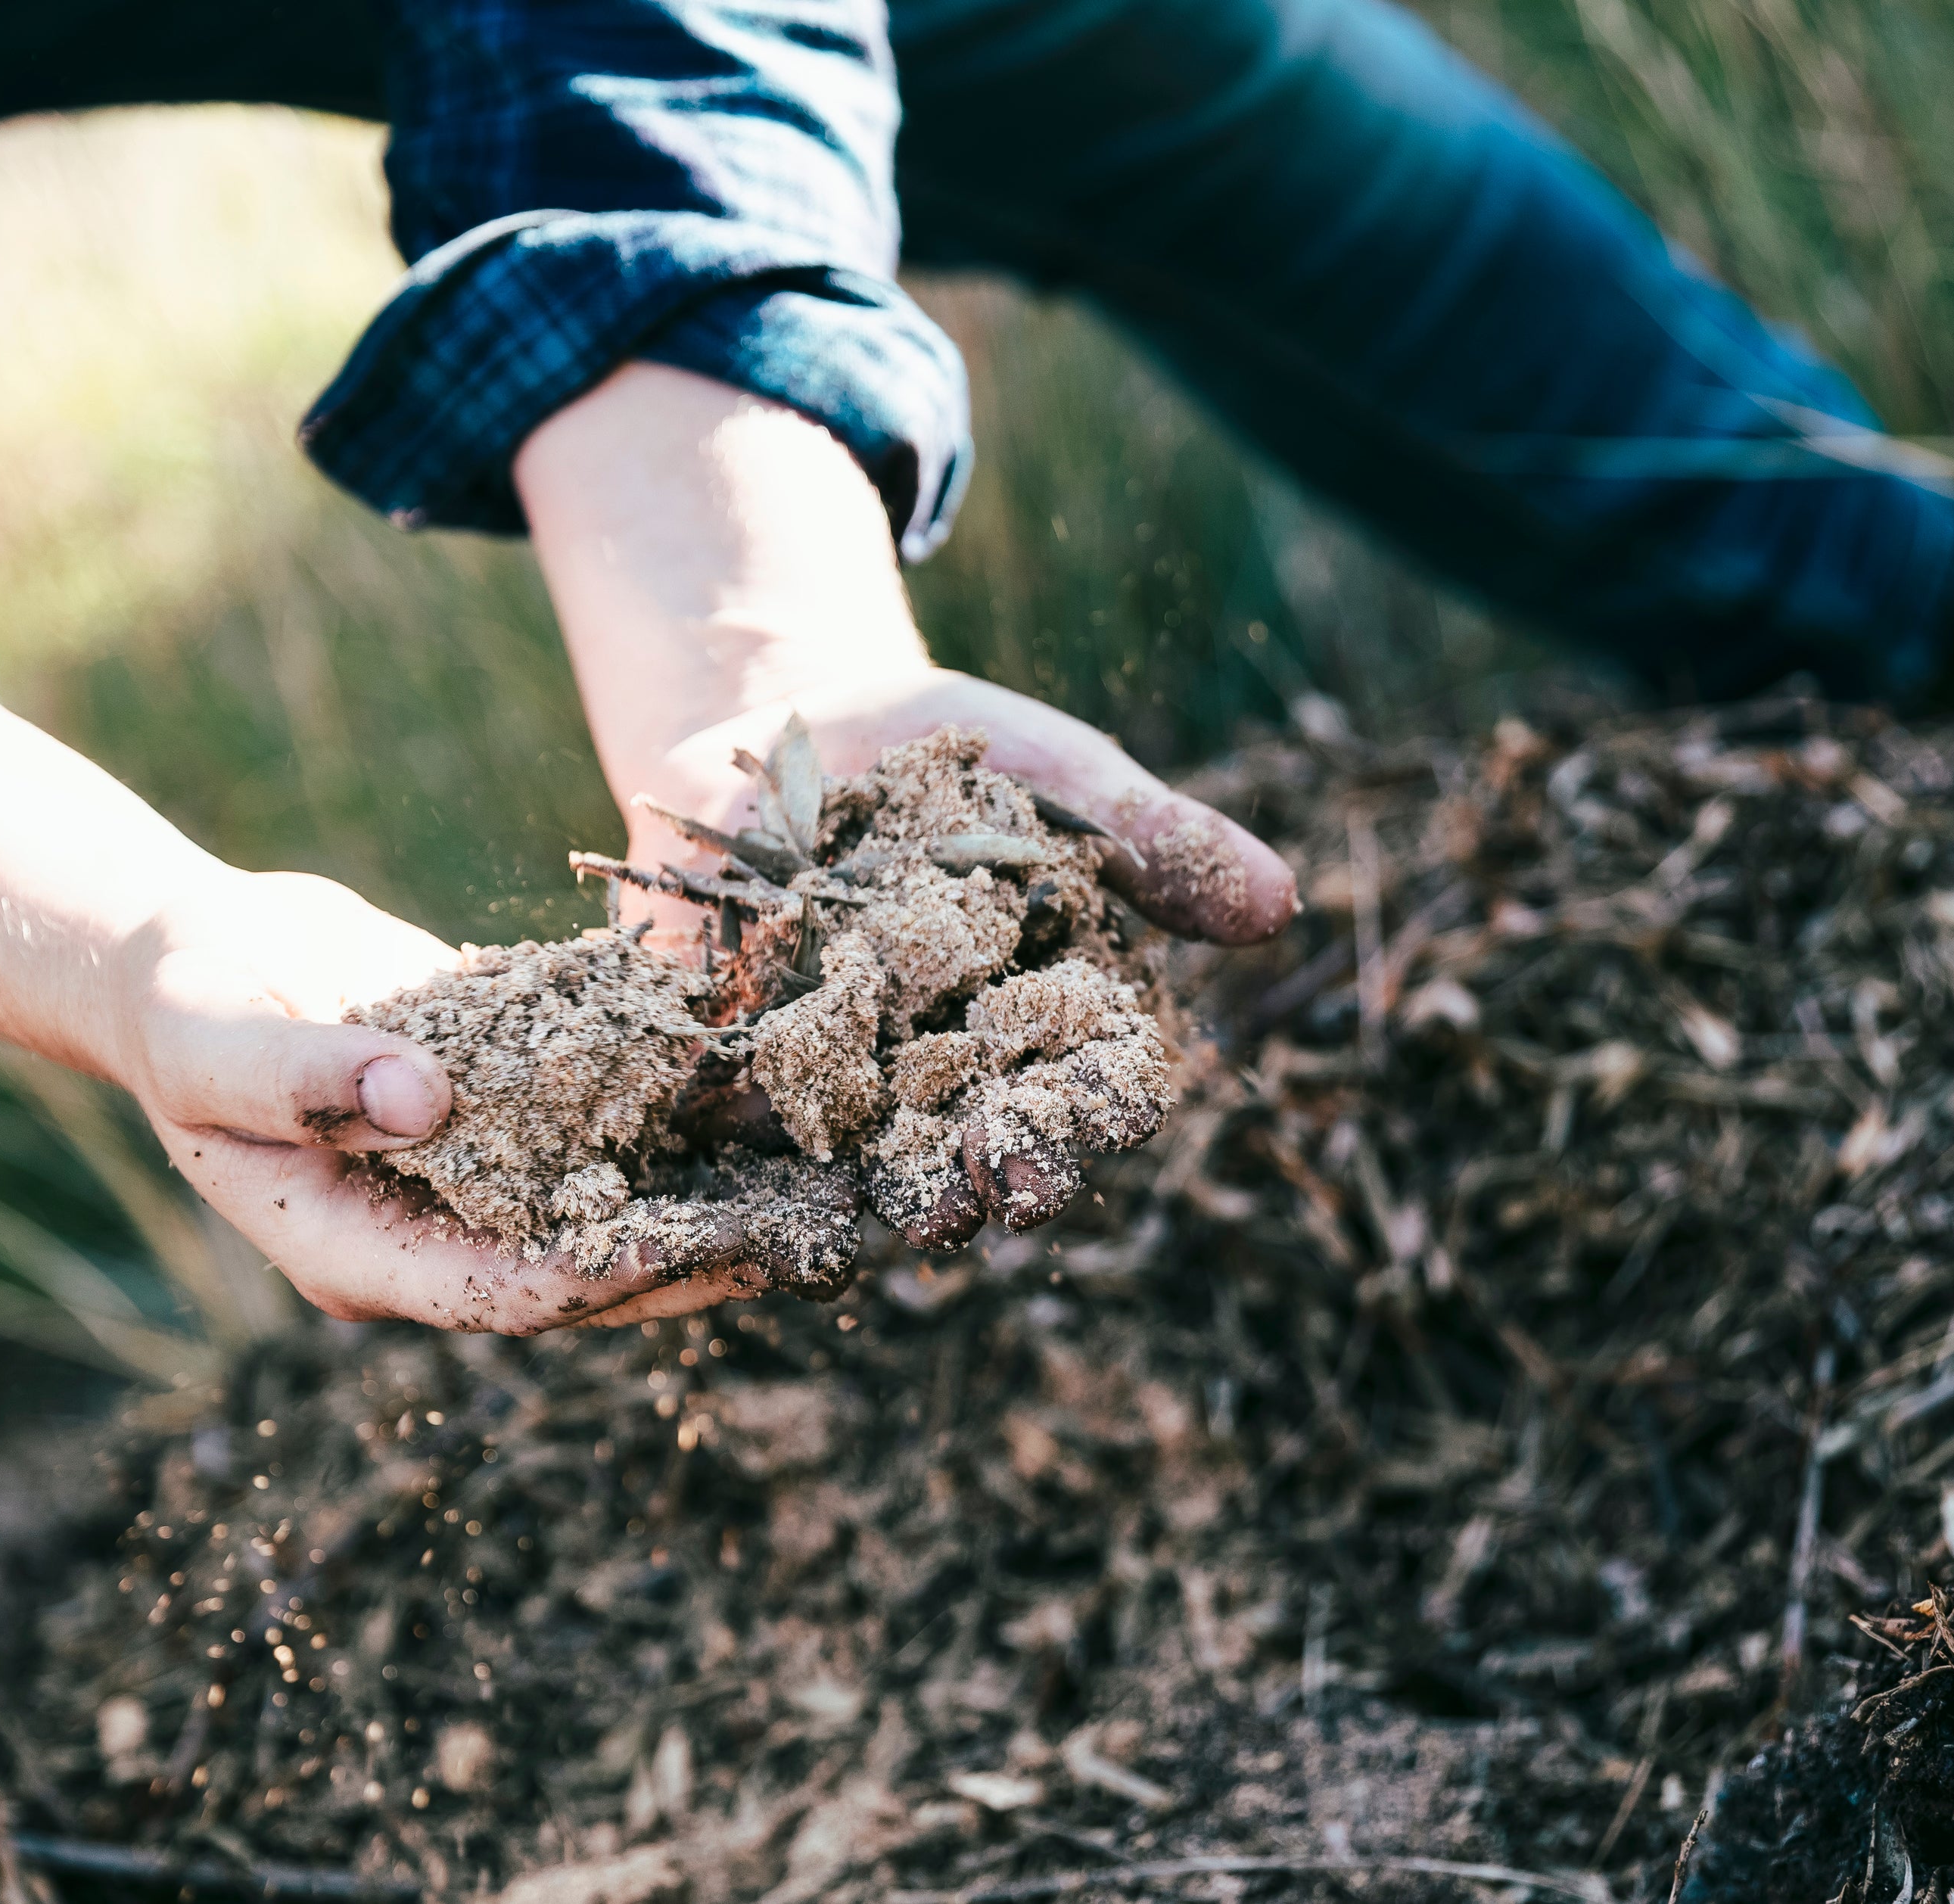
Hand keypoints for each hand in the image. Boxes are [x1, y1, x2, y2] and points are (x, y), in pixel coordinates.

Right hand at [0, 684, 746, 1334]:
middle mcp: (428, 1236)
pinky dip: (680, 1114)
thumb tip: (424, 1099)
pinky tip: (771, 1082)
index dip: (602, 1271)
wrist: (186, 958)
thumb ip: (307, 1072)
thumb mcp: (218, 1035)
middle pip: (582, 1267)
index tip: (699, 1244)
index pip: (501, 1289)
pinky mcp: (504, 1117)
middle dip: (693, 1254)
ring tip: (825, 1174)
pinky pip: (604, 1131)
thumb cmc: (182, 1003)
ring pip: (610, 1207)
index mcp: (355, 1255)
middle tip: (808, 1232)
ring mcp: (470, 1184)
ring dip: (711, 1193)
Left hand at [519, 366, 1296, 1286]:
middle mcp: (937, 1084)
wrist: (771, 713)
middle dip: (951, 1187)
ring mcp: (826, 1090)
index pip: (1069, 1105)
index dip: (1063, 1136)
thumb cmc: (943, 746)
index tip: (1046, 1155)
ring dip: (828, 1206)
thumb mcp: (1054, 769)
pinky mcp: (717, 1074)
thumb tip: (1278, 902)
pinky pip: (711, 1134)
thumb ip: (1151, 840)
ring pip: (835, 1170)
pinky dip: (698, 1164)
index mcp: (1035, 1030)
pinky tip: (675, 1195)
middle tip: (948, 1211)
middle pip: (956, 1160)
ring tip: (814, 1230)